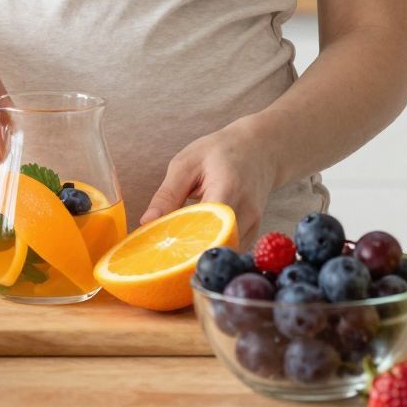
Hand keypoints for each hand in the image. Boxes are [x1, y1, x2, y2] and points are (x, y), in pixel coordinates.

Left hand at [138, 120, 282, 242]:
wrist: (260, 149)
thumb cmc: (221, 151)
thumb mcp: (187, 163)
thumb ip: (167, 194)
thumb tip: (146, 222)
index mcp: (227, 189)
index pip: (206, 228)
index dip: (183, 244)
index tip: (159, 254)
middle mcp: (245, 211)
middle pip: (214, 246)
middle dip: (187, 255)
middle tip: (161, 257)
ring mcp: (253, 224)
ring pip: (222, 251)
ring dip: (199, 254)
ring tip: (175, 251)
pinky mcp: (253, 232)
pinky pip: (229, 249)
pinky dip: (210, 250)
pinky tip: (194, 245)